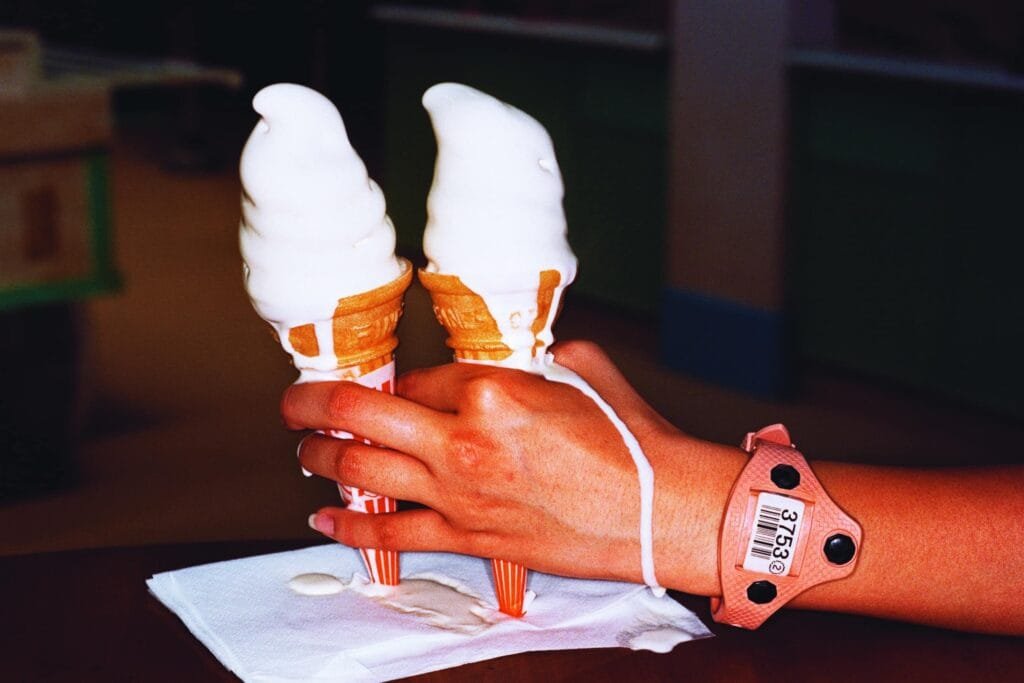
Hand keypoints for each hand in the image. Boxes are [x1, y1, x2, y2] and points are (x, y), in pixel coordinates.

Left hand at [281, 341, 741, 588]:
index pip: (418, 379)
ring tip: (303, 451)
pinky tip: (324, 520)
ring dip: (320, 458)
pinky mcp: (469, 537)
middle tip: (294, 403)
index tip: (388, 386)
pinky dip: (350, 528)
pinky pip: (392, 533)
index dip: (397, 382)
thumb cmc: (632, 441)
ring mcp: (461, 494)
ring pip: (363, 472)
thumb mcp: (583, 369)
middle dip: (312, 405)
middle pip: (361, 416)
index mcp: (492, 392)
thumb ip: (530, 358)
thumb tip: (505, 362)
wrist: (660, 511)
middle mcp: (464, 441)